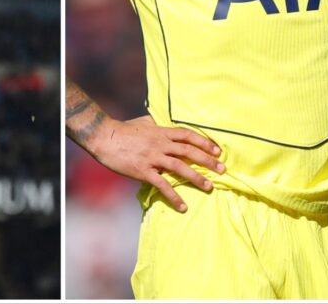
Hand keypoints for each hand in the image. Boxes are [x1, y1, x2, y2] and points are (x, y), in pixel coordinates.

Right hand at [90, 115, 224, 211]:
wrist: (104, 137)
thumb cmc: (123, 130)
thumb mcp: (143, 122)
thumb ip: (154, 124)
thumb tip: (159, 121)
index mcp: (162, 132)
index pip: (188, 136)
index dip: (204, 142)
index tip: (217, 150)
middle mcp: (160, 144)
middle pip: (189, 151)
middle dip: (207, 160)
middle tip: (222, 169)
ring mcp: (152, 158)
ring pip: (180, 167)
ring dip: (196, 177)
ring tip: (209, 187)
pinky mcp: (143, 171)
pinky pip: (162, 185)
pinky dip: (173, 196)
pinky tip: (182, 205)